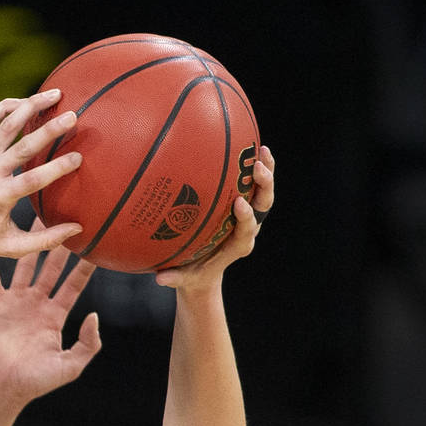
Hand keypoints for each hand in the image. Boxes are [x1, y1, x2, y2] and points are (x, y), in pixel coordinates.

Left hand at [0, 90, 82, 264]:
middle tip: (74, 116)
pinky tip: (26, 102)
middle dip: (49, 129)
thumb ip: (46, 240)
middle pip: (22, 145)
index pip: (33, 178)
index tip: (79, 158)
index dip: (57, 167)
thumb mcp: (14, 246)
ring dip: (30, 106)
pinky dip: (6, 107)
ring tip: (55, 94)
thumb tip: (78, 229)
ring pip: (5, 124)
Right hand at [0, 227, 101, 407]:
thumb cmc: (36, 382)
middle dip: (59, 245)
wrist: (1, 388)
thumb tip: (94, 316)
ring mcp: (14, 302)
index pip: (73, 285)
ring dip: (29, 243)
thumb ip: (87, 344)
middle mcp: (36, 303)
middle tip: (67, 219)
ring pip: (24, 265)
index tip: (95, 245)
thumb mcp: (70, 367)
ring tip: (34, 217)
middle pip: (50, 267)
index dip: (84, 266)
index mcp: (55, 315)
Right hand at [153, 145, 275, 291]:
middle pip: (263, 207)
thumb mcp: (184, 279)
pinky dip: (257, 167)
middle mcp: (248, 229)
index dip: (246, 218)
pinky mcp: (245, 205)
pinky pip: (255, 185)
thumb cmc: (193, 273)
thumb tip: (159, 279)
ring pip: (263, 193)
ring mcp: (249, 215)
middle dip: (263, 188)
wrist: (206, 270)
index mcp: (238, 247)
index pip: (246, 232)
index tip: (238, 203)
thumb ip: (175, 278)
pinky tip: (253, 147)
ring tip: (262, 151)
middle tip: (256, 169)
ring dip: (266, 172)